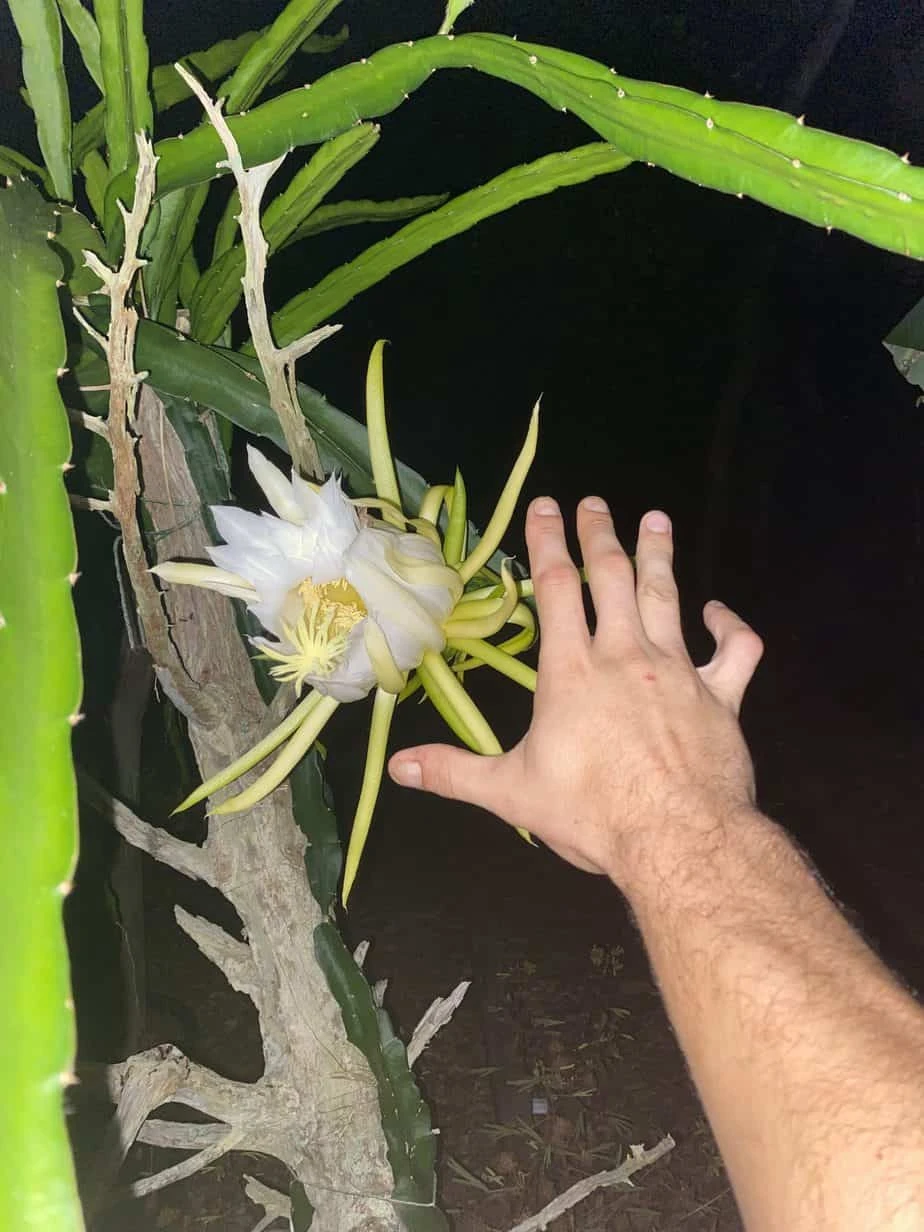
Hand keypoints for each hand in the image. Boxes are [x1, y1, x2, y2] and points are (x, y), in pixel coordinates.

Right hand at [389, 497, 763, 889]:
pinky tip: (720, 611)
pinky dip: (730, 625)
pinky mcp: (721, 696)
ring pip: (667, 597)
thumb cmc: (592, 813)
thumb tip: (399, 767)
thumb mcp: (511, 794)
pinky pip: (735, 649)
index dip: (548, 542)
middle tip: (595, 502)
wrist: (678, 838)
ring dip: (659, 555)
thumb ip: (455, 772)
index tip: (545, 505)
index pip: (556, 589)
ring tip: (656, 520)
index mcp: (572, 672)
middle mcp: (625, 657)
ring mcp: (678, 671)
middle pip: (612, 578)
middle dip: (601, 534)